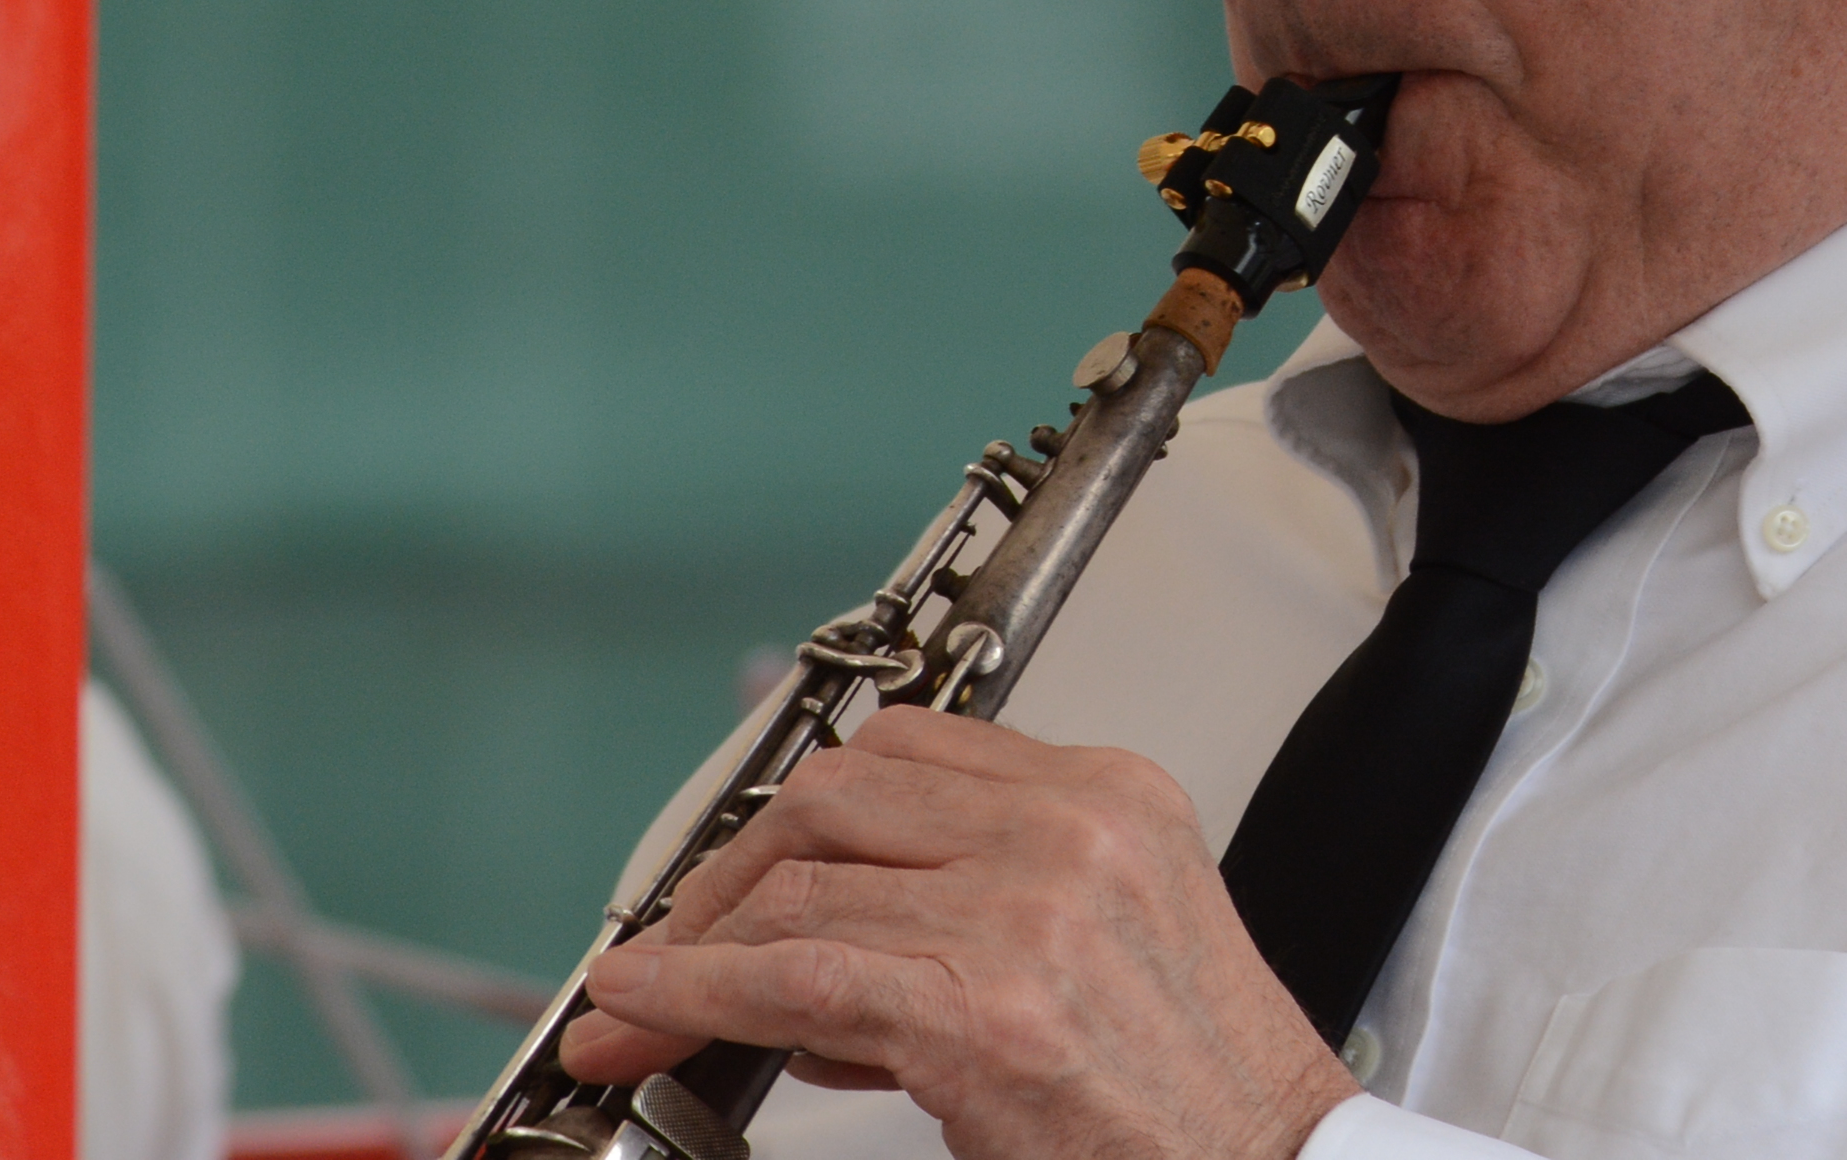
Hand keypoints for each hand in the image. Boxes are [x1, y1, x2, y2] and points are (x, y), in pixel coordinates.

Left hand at [558, 705, 1358, 1159]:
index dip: (797, 810)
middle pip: (837, 797)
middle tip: (678, 943)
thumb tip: (824, 943)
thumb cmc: (1202, 1095)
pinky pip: (796, 979)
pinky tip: (645, 1019)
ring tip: (649, 1011)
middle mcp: (1069, 831)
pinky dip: (695, 997)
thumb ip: (989, 903)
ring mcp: (1027, 912)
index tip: (739, 868)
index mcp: (1110, 795)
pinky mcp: (983, 1009)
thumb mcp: (1116, 941)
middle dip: (731, 871)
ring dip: (698, 952)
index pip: (908, 750)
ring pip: (800, 889)